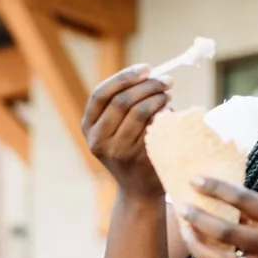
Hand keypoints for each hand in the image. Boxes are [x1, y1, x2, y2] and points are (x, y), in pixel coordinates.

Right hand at [81, 64, 173, 198]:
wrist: (138, 189)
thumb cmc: (130, 148)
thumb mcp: (114, 127)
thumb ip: (122, 102)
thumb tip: (149, 72)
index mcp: (88, 126)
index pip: (101, 94)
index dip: (124, 77)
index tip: (147, 68)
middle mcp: (98, 140)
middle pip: (122, 101)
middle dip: (148, 85)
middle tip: (166, 81)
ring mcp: (117, 152)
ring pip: (139, 112)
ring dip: (158, 98)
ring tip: (168, 96)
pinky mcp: (137, 159)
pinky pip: (154, 127)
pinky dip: (165, 115)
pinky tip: (169, 112)